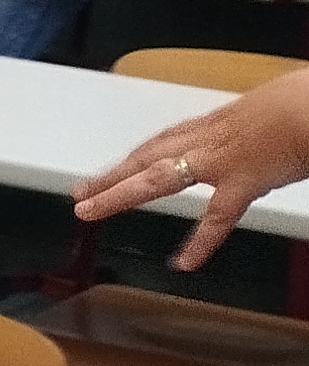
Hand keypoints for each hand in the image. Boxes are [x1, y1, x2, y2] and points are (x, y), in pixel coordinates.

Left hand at [75, 76, 308, 264]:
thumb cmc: (305, 102)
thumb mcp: (272, 110)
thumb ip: (258, 130)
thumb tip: (265, 141)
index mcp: (217, 123)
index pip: (167, 140)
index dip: (139, 155)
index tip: (118, 167)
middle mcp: (208, 138)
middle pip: (146, 156)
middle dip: (111, 174)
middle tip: (80, 192)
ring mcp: (220, 160)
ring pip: (157, 178)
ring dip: (120, 193)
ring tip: (91, 210)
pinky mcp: (243, 181)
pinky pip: (215, 216)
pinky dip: (199, 242)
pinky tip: (183, 263)